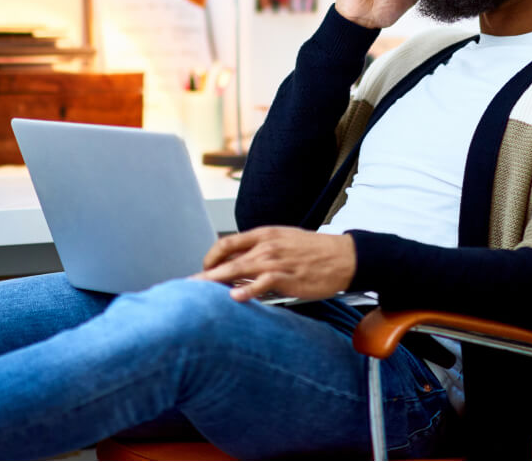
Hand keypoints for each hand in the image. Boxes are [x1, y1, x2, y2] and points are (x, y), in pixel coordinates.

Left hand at [193, 226, 356, 302]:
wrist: (344, 256)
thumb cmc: (315, 252)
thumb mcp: (285, 242)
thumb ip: (261, 251)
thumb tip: (238, 267)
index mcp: (265, 234)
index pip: (227, 243)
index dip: (210, 257)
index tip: (203, 270)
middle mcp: (267, 245)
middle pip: (227, 258)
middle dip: (204, 274)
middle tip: (186, 286)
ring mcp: (277, 261)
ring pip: (239, 269)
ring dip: (216, 281)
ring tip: (198, 292)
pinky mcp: (288, 277)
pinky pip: (263, 283)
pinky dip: (248, 290)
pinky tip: (235, 297)